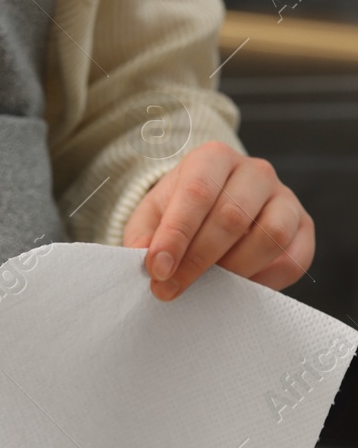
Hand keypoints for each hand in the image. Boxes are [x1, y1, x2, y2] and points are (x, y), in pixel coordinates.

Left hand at [122, 142, 313, 299]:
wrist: (212, 208)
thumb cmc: (178, 211)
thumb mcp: (151, 216)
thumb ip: (144, 235)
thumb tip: (147, 260)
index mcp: (213, 159)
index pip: (197, 192)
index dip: (176, 236)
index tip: (158, 270)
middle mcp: (255, 172)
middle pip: (232, 216)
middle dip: (198, 260)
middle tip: (170, 288)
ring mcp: (285, 198)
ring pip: (269, 237)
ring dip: (233, 270)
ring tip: (205, 286)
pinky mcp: (304, 227)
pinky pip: (291, 259)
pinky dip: (261, 281)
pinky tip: (234, 288)